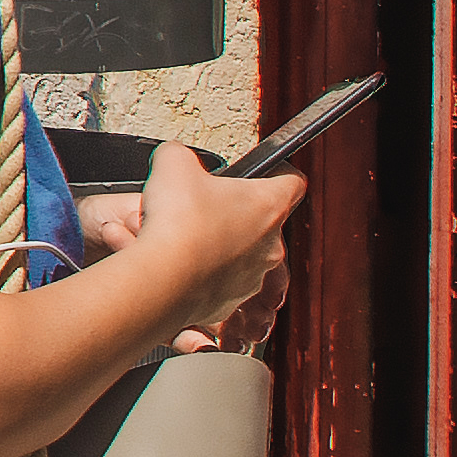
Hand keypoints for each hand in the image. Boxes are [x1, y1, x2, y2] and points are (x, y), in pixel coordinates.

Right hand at [92, 137, 299, 341]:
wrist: (164, 279)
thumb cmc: (179, 222)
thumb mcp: (172, 164)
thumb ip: (179, 154)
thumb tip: (173, 156)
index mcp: (268, 205)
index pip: (292, 181)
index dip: (277, 171)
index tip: (264, 171)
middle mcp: (270, 245)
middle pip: (264, 220)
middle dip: (236, 212)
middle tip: (203, 205)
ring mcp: (252, 277)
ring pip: (242, 255)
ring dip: (220, 245)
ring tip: (185, 238)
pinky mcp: (229, 302)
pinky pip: (220, 283)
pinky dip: (202, 275)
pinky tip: (177, 264)